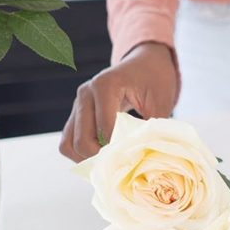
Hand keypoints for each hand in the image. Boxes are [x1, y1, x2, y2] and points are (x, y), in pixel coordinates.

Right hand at [59, 42, 178, 161]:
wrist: (144, 64)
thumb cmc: (155, 80)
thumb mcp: (161, 102)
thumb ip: (152, 129)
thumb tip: (143, 157)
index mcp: (105, 86)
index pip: (104, 130)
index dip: (118, 150)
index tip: (135, 159)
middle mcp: (85, 94)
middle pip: (82, 141)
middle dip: (102, 158)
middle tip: (123, 165)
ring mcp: (77, 104)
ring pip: (69, 144)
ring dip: (88, 159)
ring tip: (111, 163)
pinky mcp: (75, 114)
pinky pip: (68, 142)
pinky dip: (81, 154)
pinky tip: (102, 156)